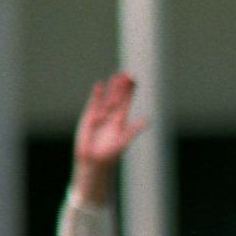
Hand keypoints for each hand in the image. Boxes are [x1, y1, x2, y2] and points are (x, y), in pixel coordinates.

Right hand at [72, 73, 147, 204]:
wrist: (93, 161)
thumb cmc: (110, 155)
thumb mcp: (124, 141)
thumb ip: (134, 130)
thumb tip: (147, 121)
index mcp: (121, 122)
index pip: (127, 103)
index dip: (130, 93)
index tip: (135, 81)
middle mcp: (111, 117)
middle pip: (118, 98)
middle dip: (123, 87)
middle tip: (128, 74)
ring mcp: (100, 116)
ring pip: (108, 99)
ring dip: (112, 88)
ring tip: (117, 76)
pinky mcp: (89, 117)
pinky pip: (94, 103)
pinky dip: (97, 95)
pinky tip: (100, 85)